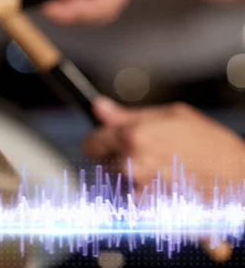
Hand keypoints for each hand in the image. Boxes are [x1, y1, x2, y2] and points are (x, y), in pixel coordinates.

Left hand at [83, 97, 244, 260]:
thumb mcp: (172, 116)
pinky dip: (145, 198)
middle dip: (119, 160)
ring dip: (132, 180)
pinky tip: (166, 189)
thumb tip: (99, 108)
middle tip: (149, 157)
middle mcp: (132, 165)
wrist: (241, 181)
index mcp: (133, 137)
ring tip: (162, 172)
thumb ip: (128, 114)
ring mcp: (140, 191)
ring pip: (118, 185)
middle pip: (104, 165)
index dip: (99, 142)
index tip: (105, 143)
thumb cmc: (211, 145)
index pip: (91, 143)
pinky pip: (134, 204)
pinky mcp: (149, 212)